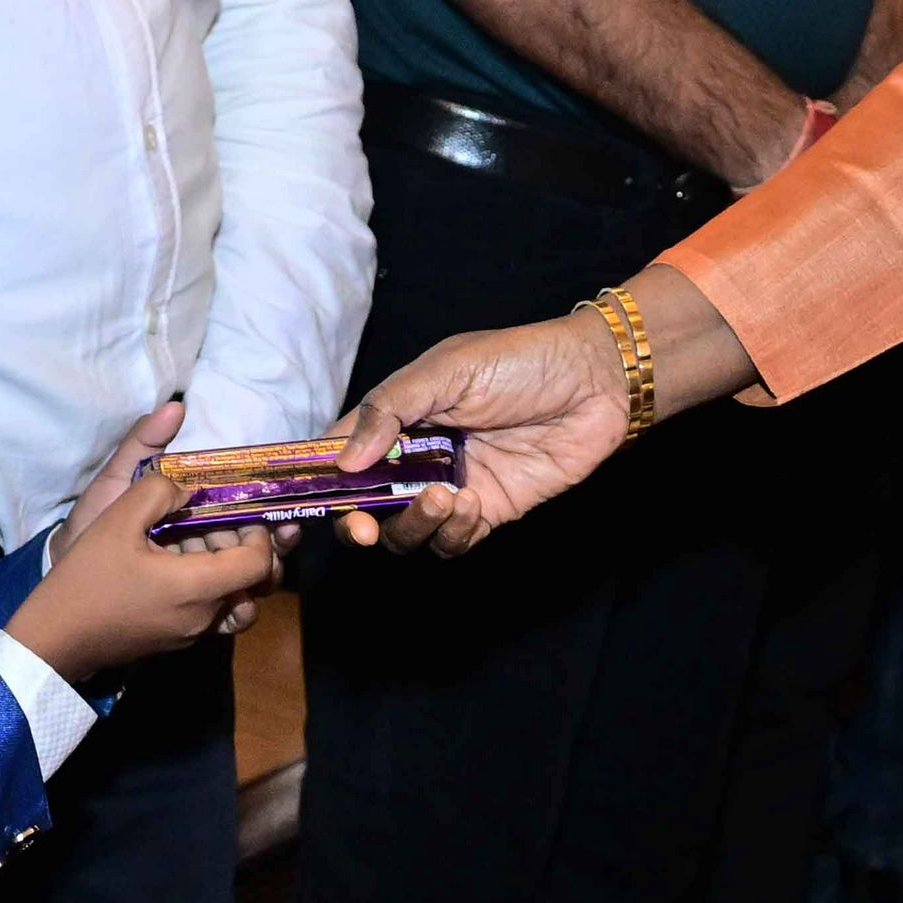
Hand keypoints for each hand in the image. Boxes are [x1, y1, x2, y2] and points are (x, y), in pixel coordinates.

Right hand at [8, 403, 285, 678]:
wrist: (52, 638)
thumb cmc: (86, 577)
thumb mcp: (117, 518)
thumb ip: (159, 489)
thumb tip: (188, 487)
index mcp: (197, 588)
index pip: (259, 563)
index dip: (258, 533)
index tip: (235, 511)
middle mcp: (204, 617)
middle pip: (252, 582)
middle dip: (240, 546)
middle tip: (211, 520)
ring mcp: (191, 635)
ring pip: (235, 599)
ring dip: (226, 569)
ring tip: (195, 542)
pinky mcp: (176, 641)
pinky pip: (211, 613)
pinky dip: (208, 587)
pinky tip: (175, 563)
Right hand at [330, 312, 638, 556]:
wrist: (596, 381)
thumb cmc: (521, 360)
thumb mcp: (448, 369)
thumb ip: (392, 408)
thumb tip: (344, 458)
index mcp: (400, 415)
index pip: (343, 451)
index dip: (320, 477)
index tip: (307, 498)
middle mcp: (419, 455)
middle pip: (366, 503)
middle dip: (355, 521)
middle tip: (361, 526)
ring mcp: (453, 485)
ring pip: (406, 531)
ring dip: (412, 525)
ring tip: (442, 497)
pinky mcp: (490, 511)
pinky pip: (453, 542)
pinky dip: (453, 533)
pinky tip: (473, 504)